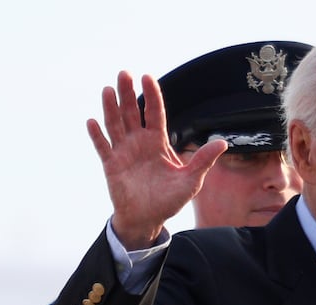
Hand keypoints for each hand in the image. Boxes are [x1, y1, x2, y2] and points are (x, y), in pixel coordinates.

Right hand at [86, 71, 225, 248]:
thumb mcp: (190, 181)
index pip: (154, 113)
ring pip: (115, 125)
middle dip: (127, 93)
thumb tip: (223, 143)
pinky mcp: (111, 165)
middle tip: (124, 73)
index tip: (147, 77)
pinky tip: (92, 121)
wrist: (147, 220)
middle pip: (132, 112)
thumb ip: (202, 161)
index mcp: (157, 142)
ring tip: (108, 89)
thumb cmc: (169, 200)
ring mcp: (123, 152)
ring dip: (110, 107)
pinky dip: (97, 135)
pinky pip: (102, 147)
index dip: (151, 95)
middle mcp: (139, 142)